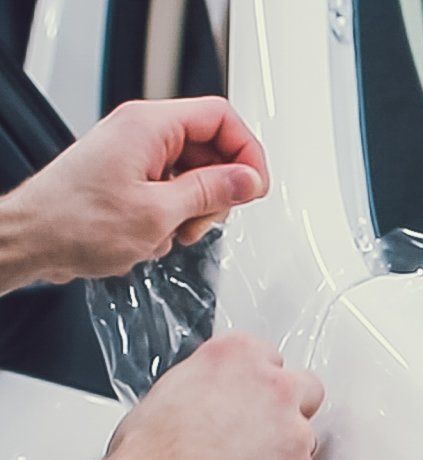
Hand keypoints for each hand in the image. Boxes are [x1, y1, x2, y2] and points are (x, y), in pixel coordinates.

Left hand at [3, 97, 268, 284]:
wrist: (30, 240)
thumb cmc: (74, 222)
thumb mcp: (159, 212)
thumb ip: (212, 191)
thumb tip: (249, 180)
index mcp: (148, 126)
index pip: (221, 117)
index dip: (246, 151)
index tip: (254, 186)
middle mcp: (141, 133)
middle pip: (211, 146)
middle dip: (219, 188)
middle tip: (210, 217)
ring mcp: (134, 154)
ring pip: (193, 172)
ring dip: (196, 208)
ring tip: (177, 231)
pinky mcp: (128, 176)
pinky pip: (171, 188)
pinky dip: (174, 214)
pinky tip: (157, 234)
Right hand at [100, 334, 323, 459]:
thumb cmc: (151, 453)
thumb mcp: (170, 390)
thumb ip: (210, 381)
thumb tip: (217, 392)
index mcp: (239, 356)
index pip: (269, 357)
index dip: (258, 383)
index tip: (249, 398)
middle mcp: (275, 387)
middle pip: (305, 389)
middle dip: (289, 408)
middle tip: (259, 431)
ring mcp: (295, 432)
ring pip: (306, 437)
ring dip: (286, 451)